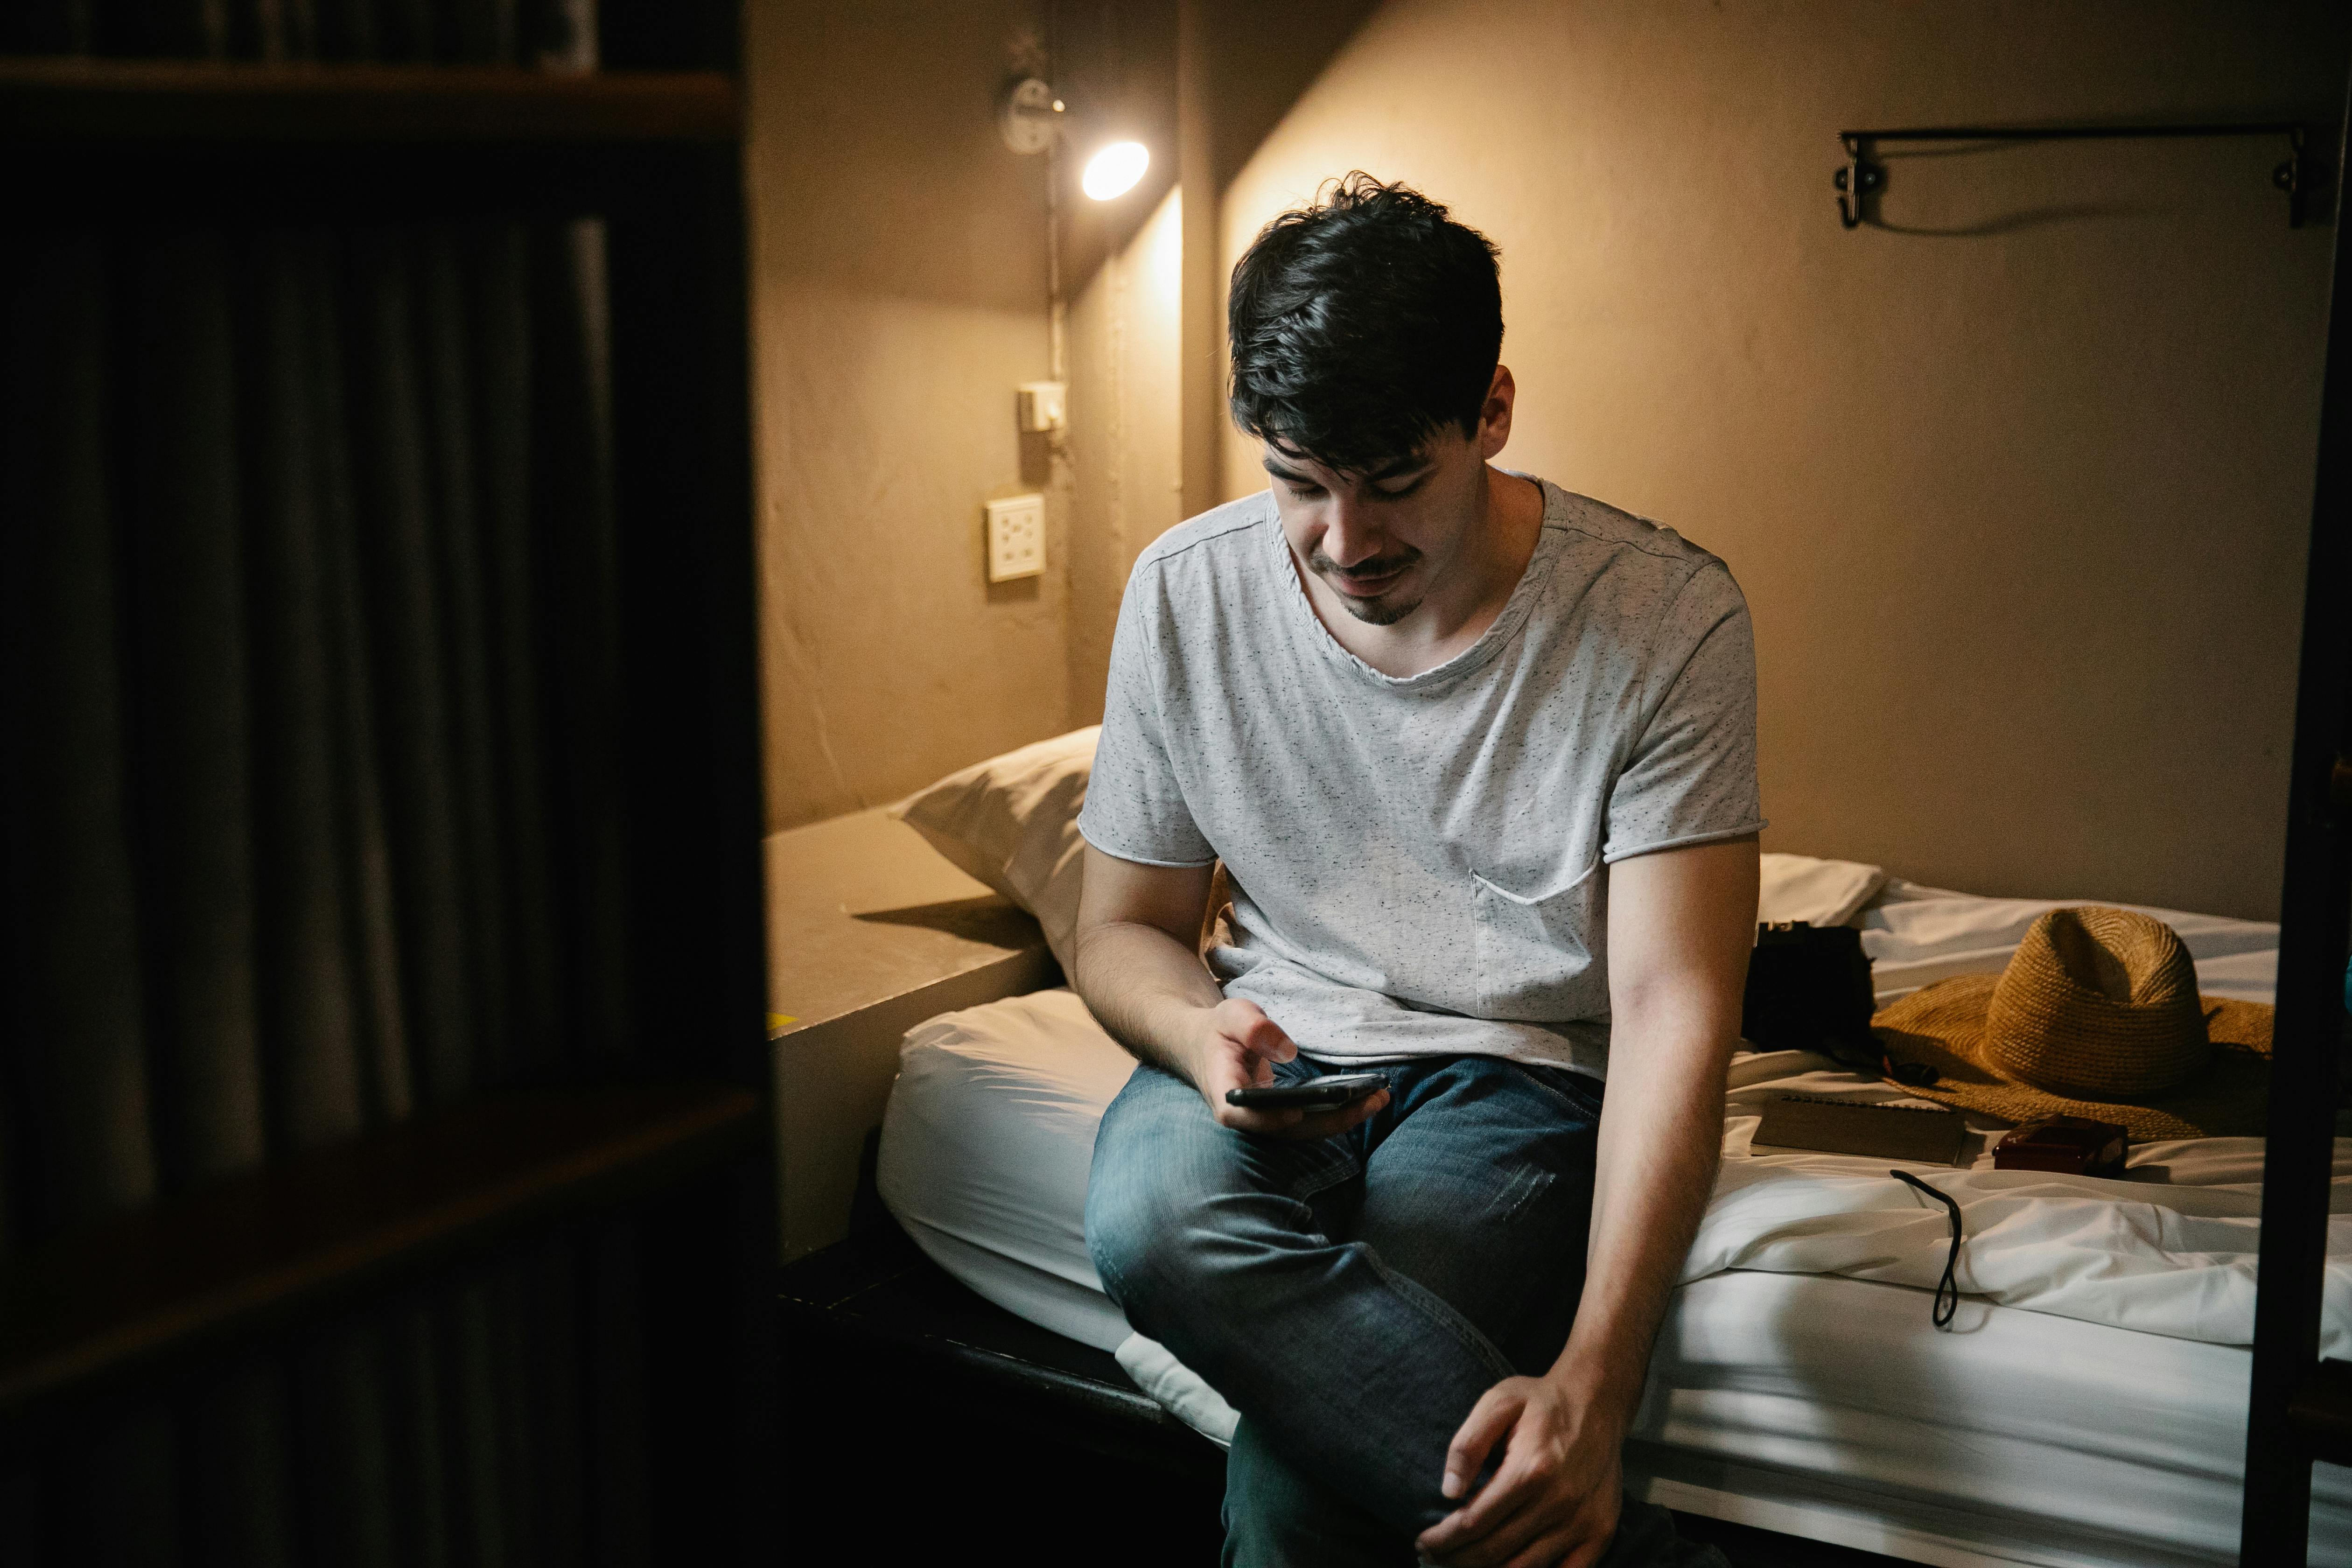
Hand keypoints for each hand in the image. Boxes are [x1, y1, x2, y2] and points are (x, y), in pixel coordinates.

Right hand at [1188, 998, 1387, 1140]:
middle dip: (1332, 1118)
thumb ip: (1254, 1028)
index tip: (1297, 1109)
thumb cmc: (1221, 1030)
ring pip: (1305, 1130)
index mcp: (1224, 1093)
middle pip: (1288, 1129)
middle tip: (1372, 1099)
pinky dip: (1339, 1112)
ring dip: (1344, 1118)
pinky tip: (1367, 1098)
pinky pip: (1312, 1122)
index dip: (1268, 1117)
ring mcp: (1265, 1121)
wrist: (1208, 1046)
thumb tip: (1288, 1051)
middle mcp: (1245, 1117)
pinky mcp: (1281, 1118)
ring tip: (1380, 1097)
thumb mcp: (1231, 1015)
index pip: (1242, 1115)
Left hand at [1415, 1372, 1626, 1567]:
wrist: (1599, 1400)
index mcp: (1531, 1468)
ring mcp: (1583, 1521)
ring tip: (1461, 1566)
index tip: (1423, 1543)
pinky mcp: (1601, 1532)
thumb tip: (1449, 1490)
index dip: (1443, 1539)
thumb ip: (1468, 1444)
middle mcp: (1559, 1501)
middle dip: (1456, 1560)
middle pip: (1495, 1550)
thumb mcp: (1498, 1403)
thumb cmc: (1541, 1402)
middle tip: (1433, 1558)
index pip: (1474, 1521)